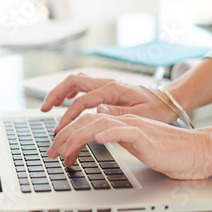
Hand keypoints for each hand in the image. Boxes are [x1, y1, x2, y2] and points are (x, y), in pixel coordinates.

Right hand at [41, 73, 176, 133]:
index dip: (68, 116)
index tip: (60, 130)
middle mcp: (107, 83)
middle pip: (73, 82)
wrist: (168, 100)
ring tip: (48, 105)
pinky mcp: (106, 88)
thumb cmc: (156, 109)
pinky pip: (83, 85)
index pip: (82, 101)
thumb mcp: (141, 114)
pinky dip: (70, 91)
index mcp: (113, 90)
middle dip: (55, 94)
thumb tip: (96, 111)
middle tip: (43, 109)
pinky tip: (66, 100)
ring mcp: (106, 84)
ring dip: (60, 91)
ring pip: (76, 81)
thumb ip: (118, 112)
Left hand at [47, 113, 211, 179]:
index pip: (87, 122)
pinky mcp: (146, 138)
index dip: (68, 135)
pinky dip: (109, 134)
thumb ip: (115, 137)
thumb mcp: (134, 144)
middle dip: (64, 137)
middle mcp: (124, 121)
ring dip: (77, 137)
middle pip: (86, 121)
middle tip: (51, 154)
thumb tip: (96, 135)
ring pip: (99, 124)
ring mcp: (134, 128)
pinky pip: (125, 132)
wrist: (194, 151)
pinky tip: (97, 139)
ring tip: (63, 151)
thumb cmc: (165, 151)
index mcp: (119, 122)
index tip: (56, 151)